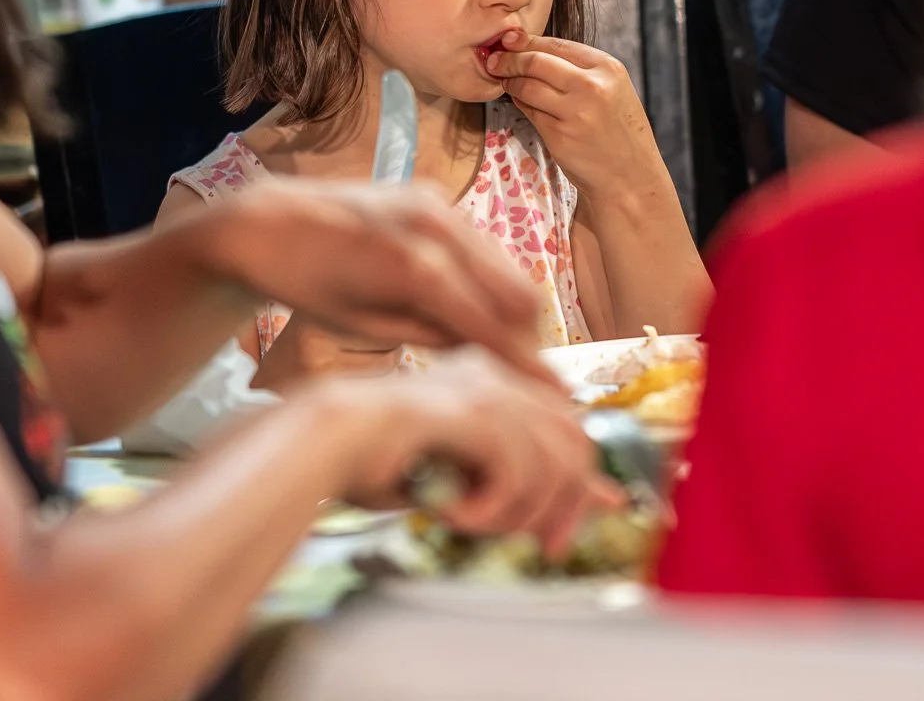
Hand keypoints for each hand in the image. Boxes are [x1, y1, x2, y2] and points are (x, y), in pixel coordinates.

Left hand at [201, 178, 552, 383]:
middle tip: (525, 380)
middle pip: (518, 295)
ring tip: (501, 352)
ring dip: (514, 313)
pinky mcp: (436, 198)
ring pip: (509, 269)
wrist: (269, 222)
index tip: (553, 398)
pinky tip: (476, 312)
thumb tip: (484, 356)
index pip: (491, 325)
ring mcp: (440, 206)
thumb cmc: (307, 286)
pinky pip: (485, 248)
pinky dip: (491, 283)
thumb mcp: (362, 329)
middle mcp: (436, 228)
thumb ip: (429, 338)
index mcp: (414, 269)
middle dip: (528, 341)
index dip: (526, 367)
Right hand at [312, 351, 625, 556]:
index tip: (562, 535)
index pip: (570, 430)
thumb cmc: (382, 464)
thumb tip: (602, 498)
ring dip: (520, 513)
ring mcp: (485, 387)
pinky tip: (454, 515)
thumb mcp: (468, 476)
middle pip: (575, 444)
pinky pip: (517, 471)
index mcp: (496, 381)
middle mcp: (498, 376)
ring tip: (477, 527)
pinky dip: (492, 508)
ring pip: (551, 463)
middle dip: (565, 506)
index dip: (579, 487)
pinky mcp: (470, 409)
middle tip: (544, 547)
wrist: (321, 446)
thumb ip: (527, 481)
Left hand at [483, 29, 665, 196]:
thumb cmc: (616, 130)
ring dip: (509, 81)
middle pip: (536, 61)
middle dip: (509, 59)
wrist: (629, 176)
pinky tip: (519, 101)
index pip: (556, 44)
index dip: (526, 42)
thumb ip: (577, 68)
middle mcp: (592, 86)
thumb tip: (526, 46)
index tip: (507, 41)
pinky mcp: (559, 135)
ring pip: (527, 85)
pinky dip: (519, 102)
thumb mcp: (610, 89)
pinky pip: (529, 110)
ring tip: (503, 80)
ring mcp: (575, 112)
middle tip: (493, 60)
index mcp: (607, 68)